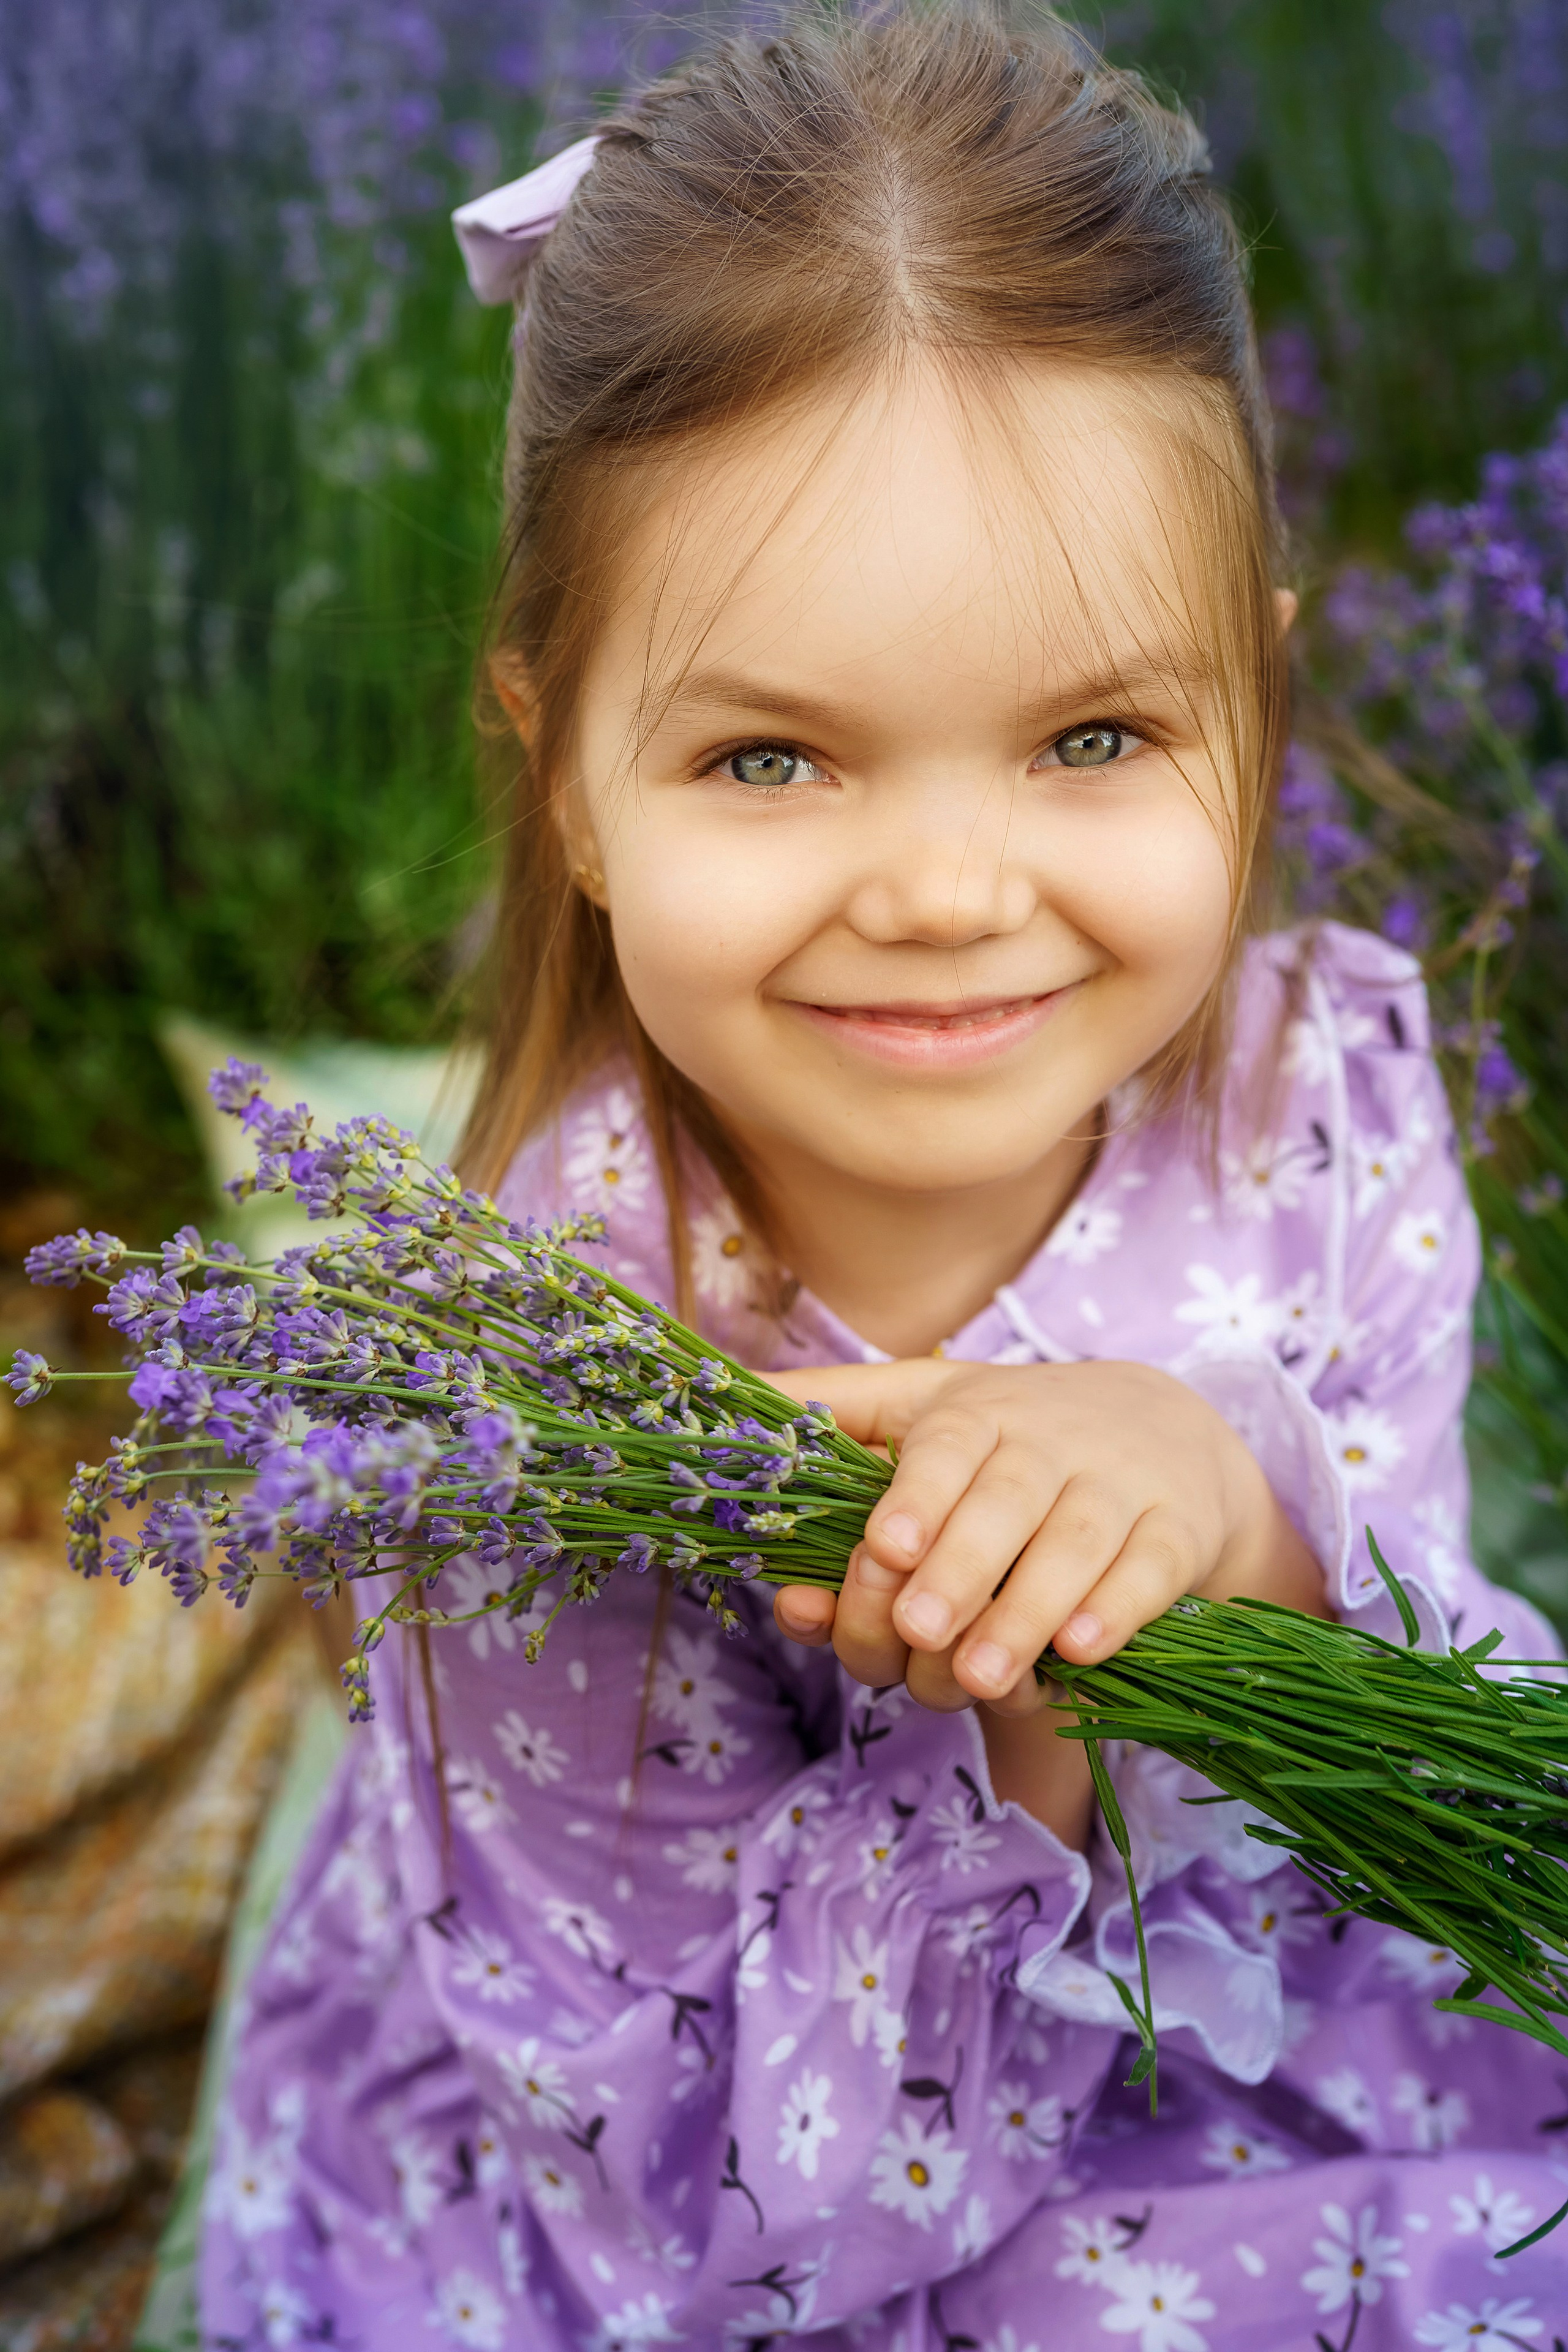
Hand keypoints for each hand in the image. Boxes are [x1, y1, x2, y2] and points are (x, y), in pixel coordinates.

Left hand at [767, 1358, 1326, 1719]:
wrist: (1163, 1429)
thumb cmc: (1011, 1436)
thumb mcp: (924, 1405)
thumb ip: (831, 1420)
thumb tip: (725, 1442)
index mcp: (977, 1413)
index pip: (946, 1445)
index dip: (916, 1495)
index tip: (884, 1547)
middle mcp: (1049, 1442)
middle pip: (1005, 1504)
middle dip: (960, 1571)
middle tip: (918, 1634)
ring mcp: (1120, 1485)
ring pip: (1077, 1544)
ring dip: (1026, 1612)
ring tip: (977, 1675)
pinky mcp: (1178, 1531)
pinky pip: (1148, 1573)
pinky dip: (1115, 1612)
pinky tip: (1076, 1652)